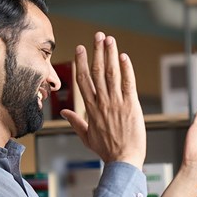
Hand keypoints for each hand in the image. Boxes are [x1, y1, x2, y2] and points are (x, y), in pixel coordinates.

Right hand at [61, 32, 145, 167]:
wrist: (123, 161)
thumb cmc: (107, 150)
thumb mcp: (87, 137)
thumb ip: (75, 122)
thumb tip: (65, 112)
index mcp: (90, 109)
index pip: (83, 80)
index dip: (81, 62)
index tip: (81, 48)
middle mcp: (102, 103)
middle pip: (97, 72)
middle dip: (97, 51)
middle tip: (98, 35)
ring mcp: (116, 103)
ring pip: (111, 74)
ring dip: (110, 54)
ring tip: (110, 39)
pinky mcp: (131, 106)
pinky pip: (128, 83)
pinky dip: (126, 69)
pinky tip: (123, 57)